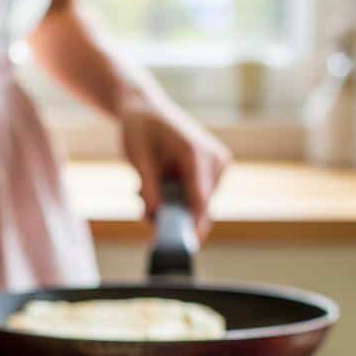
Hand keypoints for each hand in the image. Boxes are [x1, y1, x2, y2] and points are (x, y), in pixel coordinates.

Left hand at [119, 96, 230, 239]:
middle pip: (199, 206)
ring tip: (145, 189)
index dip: (195, 224)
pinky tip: (158, 185)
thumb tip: (156, 214)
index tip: (189, 245)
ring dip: (171, 207)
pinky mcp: (215, 172)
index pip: (200, 198)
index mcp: (195, 152)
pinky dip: (176, 200)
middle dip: (172, 215)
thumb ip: (148, 185)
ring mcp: (218, 166)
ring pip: (197, 205)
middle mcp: (214, 159)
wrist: (146, 110)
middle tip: (142, 209)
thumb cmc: (140, 129)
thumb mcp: (136, 156)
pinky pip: (196, 199)